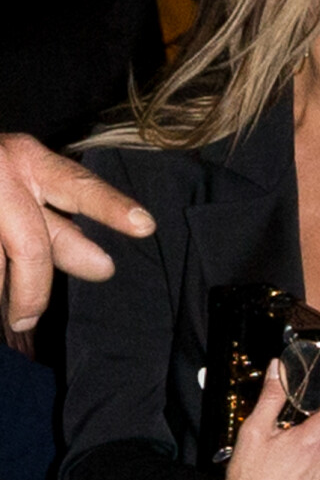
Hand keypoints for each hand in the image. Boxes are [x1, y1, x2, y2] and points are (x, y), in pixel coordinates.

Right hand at [0, 134, 155, 331]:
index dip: (110, 206)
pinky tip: (0, 292)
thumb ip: (60, 226)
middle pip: (30, 247)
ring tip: (4, 305)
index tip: (145, 225)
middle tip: (26, 318)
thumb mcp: (25, 185)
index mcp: (31, 161)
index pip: (77, 187)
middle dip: (32, 291)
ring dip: (2, 289)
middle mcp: (6, 174)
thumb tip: (100, 266)